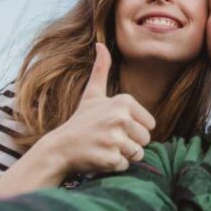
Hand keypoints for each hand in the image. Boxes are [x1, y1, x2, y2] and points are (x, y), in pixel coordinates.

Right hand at [0, 43, 155, 197]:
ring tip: (104, 147)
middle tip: (107, 139)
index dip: (133, 129)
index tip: (113, 127)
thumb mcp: (92, 94)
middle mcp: (120, 117)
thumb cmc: (80, 121)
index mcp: (123, 101)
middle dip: (129, 144)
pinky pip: (125, 166)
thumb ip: (101, 69)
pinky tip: (99, 157)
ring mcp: (115, 138)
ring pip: (137, 154)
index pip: (150, 125)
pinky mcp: (110, 158)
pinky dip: (113, 166)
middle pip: (146, 140)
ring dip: (122, 155)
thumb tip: (100, 44)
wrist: (59, 147)